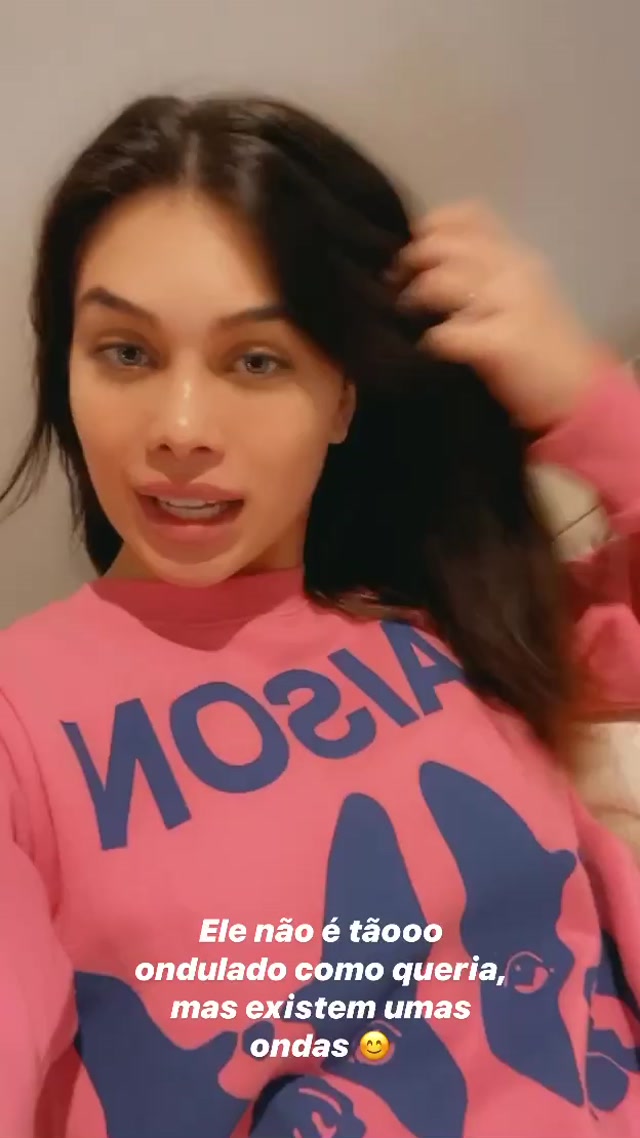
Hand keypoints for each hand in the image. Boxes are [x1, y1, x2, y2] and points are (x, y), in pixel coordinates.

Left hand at [396, 201, 600, 431]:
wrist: (579, 392)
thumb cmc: (540, 348)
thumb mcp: (517, 296)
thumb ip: (483, 274)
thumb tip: (426, 261)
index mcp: (517, 255)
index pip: (470, 215)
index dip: (432, 226)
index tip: (410, 247)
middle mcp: (515, 270)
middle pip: (446, 245)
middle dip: (411, 261)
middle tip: (395, 283)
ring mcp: (511, 303)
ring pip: (442, 281)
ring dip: (415, 296)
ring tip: (406, 313)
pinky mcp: (502, 342)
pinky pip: (448, 333)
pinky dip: (432, 340)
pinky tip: (430, 348)